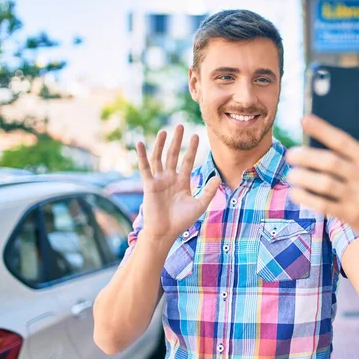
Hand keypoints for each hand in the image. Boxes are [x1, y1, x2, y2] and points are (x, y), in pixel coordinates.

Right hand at [136, 124, 219, 238]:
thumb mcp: (199, 205)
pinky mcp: (149, 184)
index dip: (192, 149)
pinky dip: (142, 155)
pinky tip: (141, 143)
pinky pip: (145, 167)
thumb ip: (209, 191)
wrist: (165, 232)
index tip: (196, 135)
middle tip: (180, 125)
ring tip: (165, 131)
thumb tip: (218, 177)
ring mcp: (159, 180)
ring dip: (161, 144)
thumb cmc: (181, 221)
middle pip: (174, 155)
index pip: (187, 161)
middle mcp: (170, 178)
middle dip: (177, 141)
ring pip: (160, 158)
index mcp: (182, 181)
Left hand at [285, 109, 358, 243]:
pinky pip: (324, 205)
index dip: (322, 130)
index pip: (343, 141)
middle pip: (331, 163)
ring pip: (326, 185)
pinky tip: (295, 193)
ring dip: (304, 178)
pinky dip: (307, 199)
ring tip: (291, 174)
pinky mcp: (351, 215)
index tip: (303, 120)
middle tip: (290, 154)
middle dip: (307, 157)